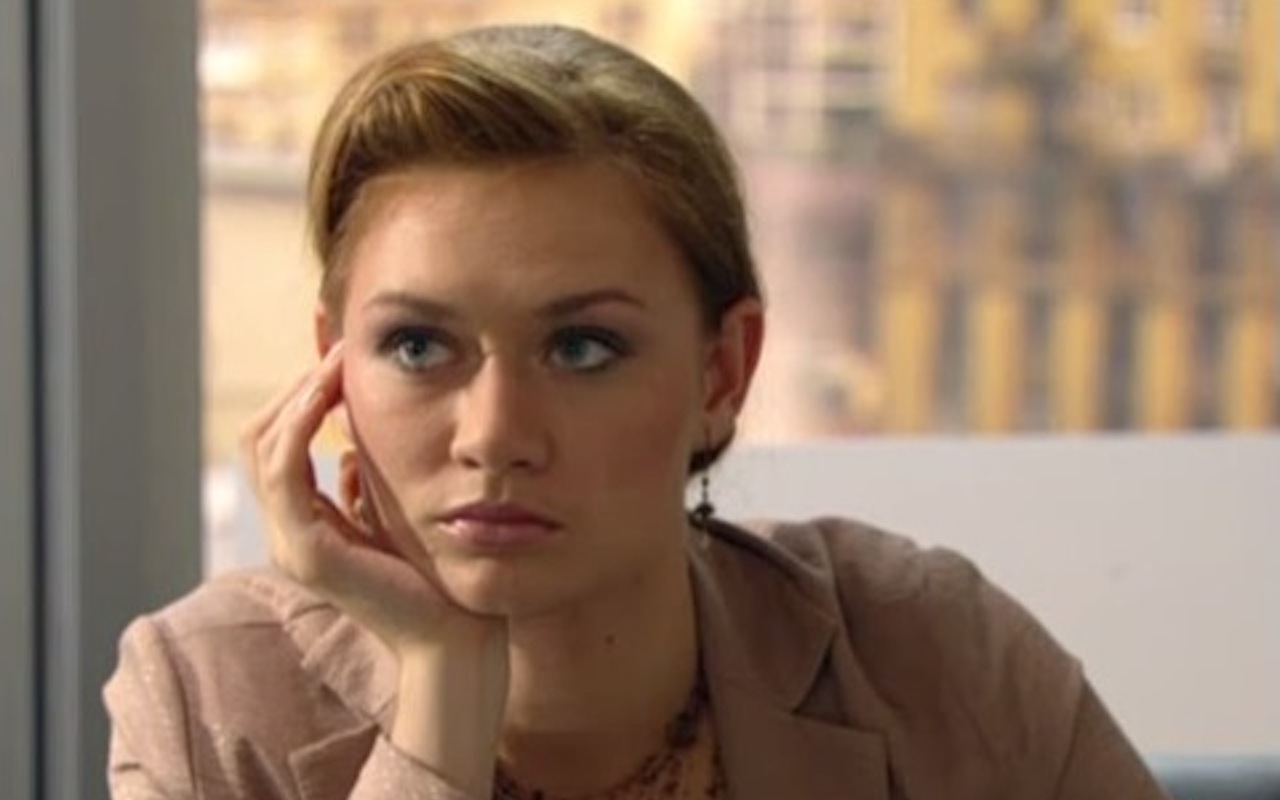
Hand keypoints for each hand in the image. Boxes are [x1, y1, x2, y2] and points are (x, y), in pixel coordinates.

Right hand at [242, 343, 506, 791]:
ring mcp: (293, 544)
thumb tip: (347, 445)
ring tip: (336, 360)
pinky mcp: (309, 552)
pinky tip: (333, 392)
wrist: (457, 634)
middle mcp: (289, 533)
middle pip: (257, 439)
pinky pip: (285, 471)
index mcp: (306, 525)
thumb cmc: (438, 573)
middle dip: (293, 387)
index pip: (276, 445)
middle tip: (336, 349)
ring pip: (262, 447)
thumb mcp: (395, 511)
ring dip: (297, 395)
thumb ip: (366, 480)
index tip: (336, 357)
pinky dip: (302, 423)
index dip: (297, 397)